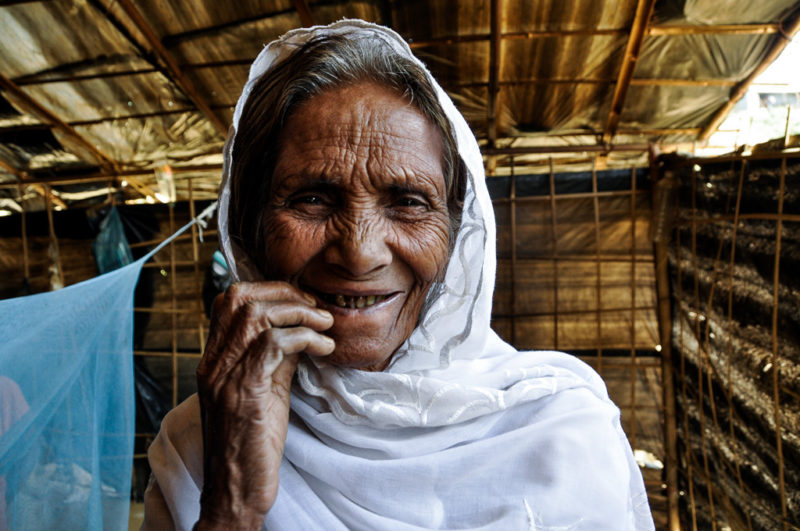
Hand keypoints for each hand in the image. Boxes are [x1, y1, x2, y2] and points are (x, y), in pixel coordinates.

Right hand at [194, 282, 333, 529]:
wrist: (236, 489)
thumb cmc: (252, 442)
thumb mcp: (263, 390)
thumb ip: (275, 358)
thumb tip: (301, 329)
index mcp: (214, 359)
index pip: (229, 299)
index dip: (268, 289)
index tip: (301, 300)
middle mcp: (213, 362)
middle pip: (241, 297)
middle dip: (285, 292)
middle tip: (316, 307)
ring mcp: (225, 376)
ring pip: (256, 314)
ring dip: (300, 311)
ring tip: (326, 323)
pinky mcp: (245, 392)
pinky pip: (273, 344)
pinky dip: (305, 336)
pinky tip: (324, 346)